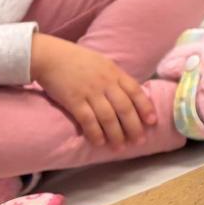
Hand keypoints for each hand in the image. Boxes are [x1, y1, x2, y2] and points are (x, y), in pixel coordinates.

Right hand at [30, 34, 155, 146]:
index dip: (145, 107)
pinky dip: (95, 132)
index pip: (136, 91)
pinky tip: (99, 143)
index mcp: (115, 73)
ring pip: (108, 117)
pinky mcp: (73, 100)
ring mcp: (90, 92)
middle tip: (139, 141)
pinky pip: (87, 120)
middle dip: (134, 126)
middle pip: (124, 108)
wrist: (51, 56)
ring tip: (120, 147)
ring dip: (116, 134)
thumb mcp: (104, 64)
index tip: (152, 121)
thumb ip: (116, 78)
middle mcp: (106, 83)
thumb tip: (130, 94)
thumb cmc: (78, 60)